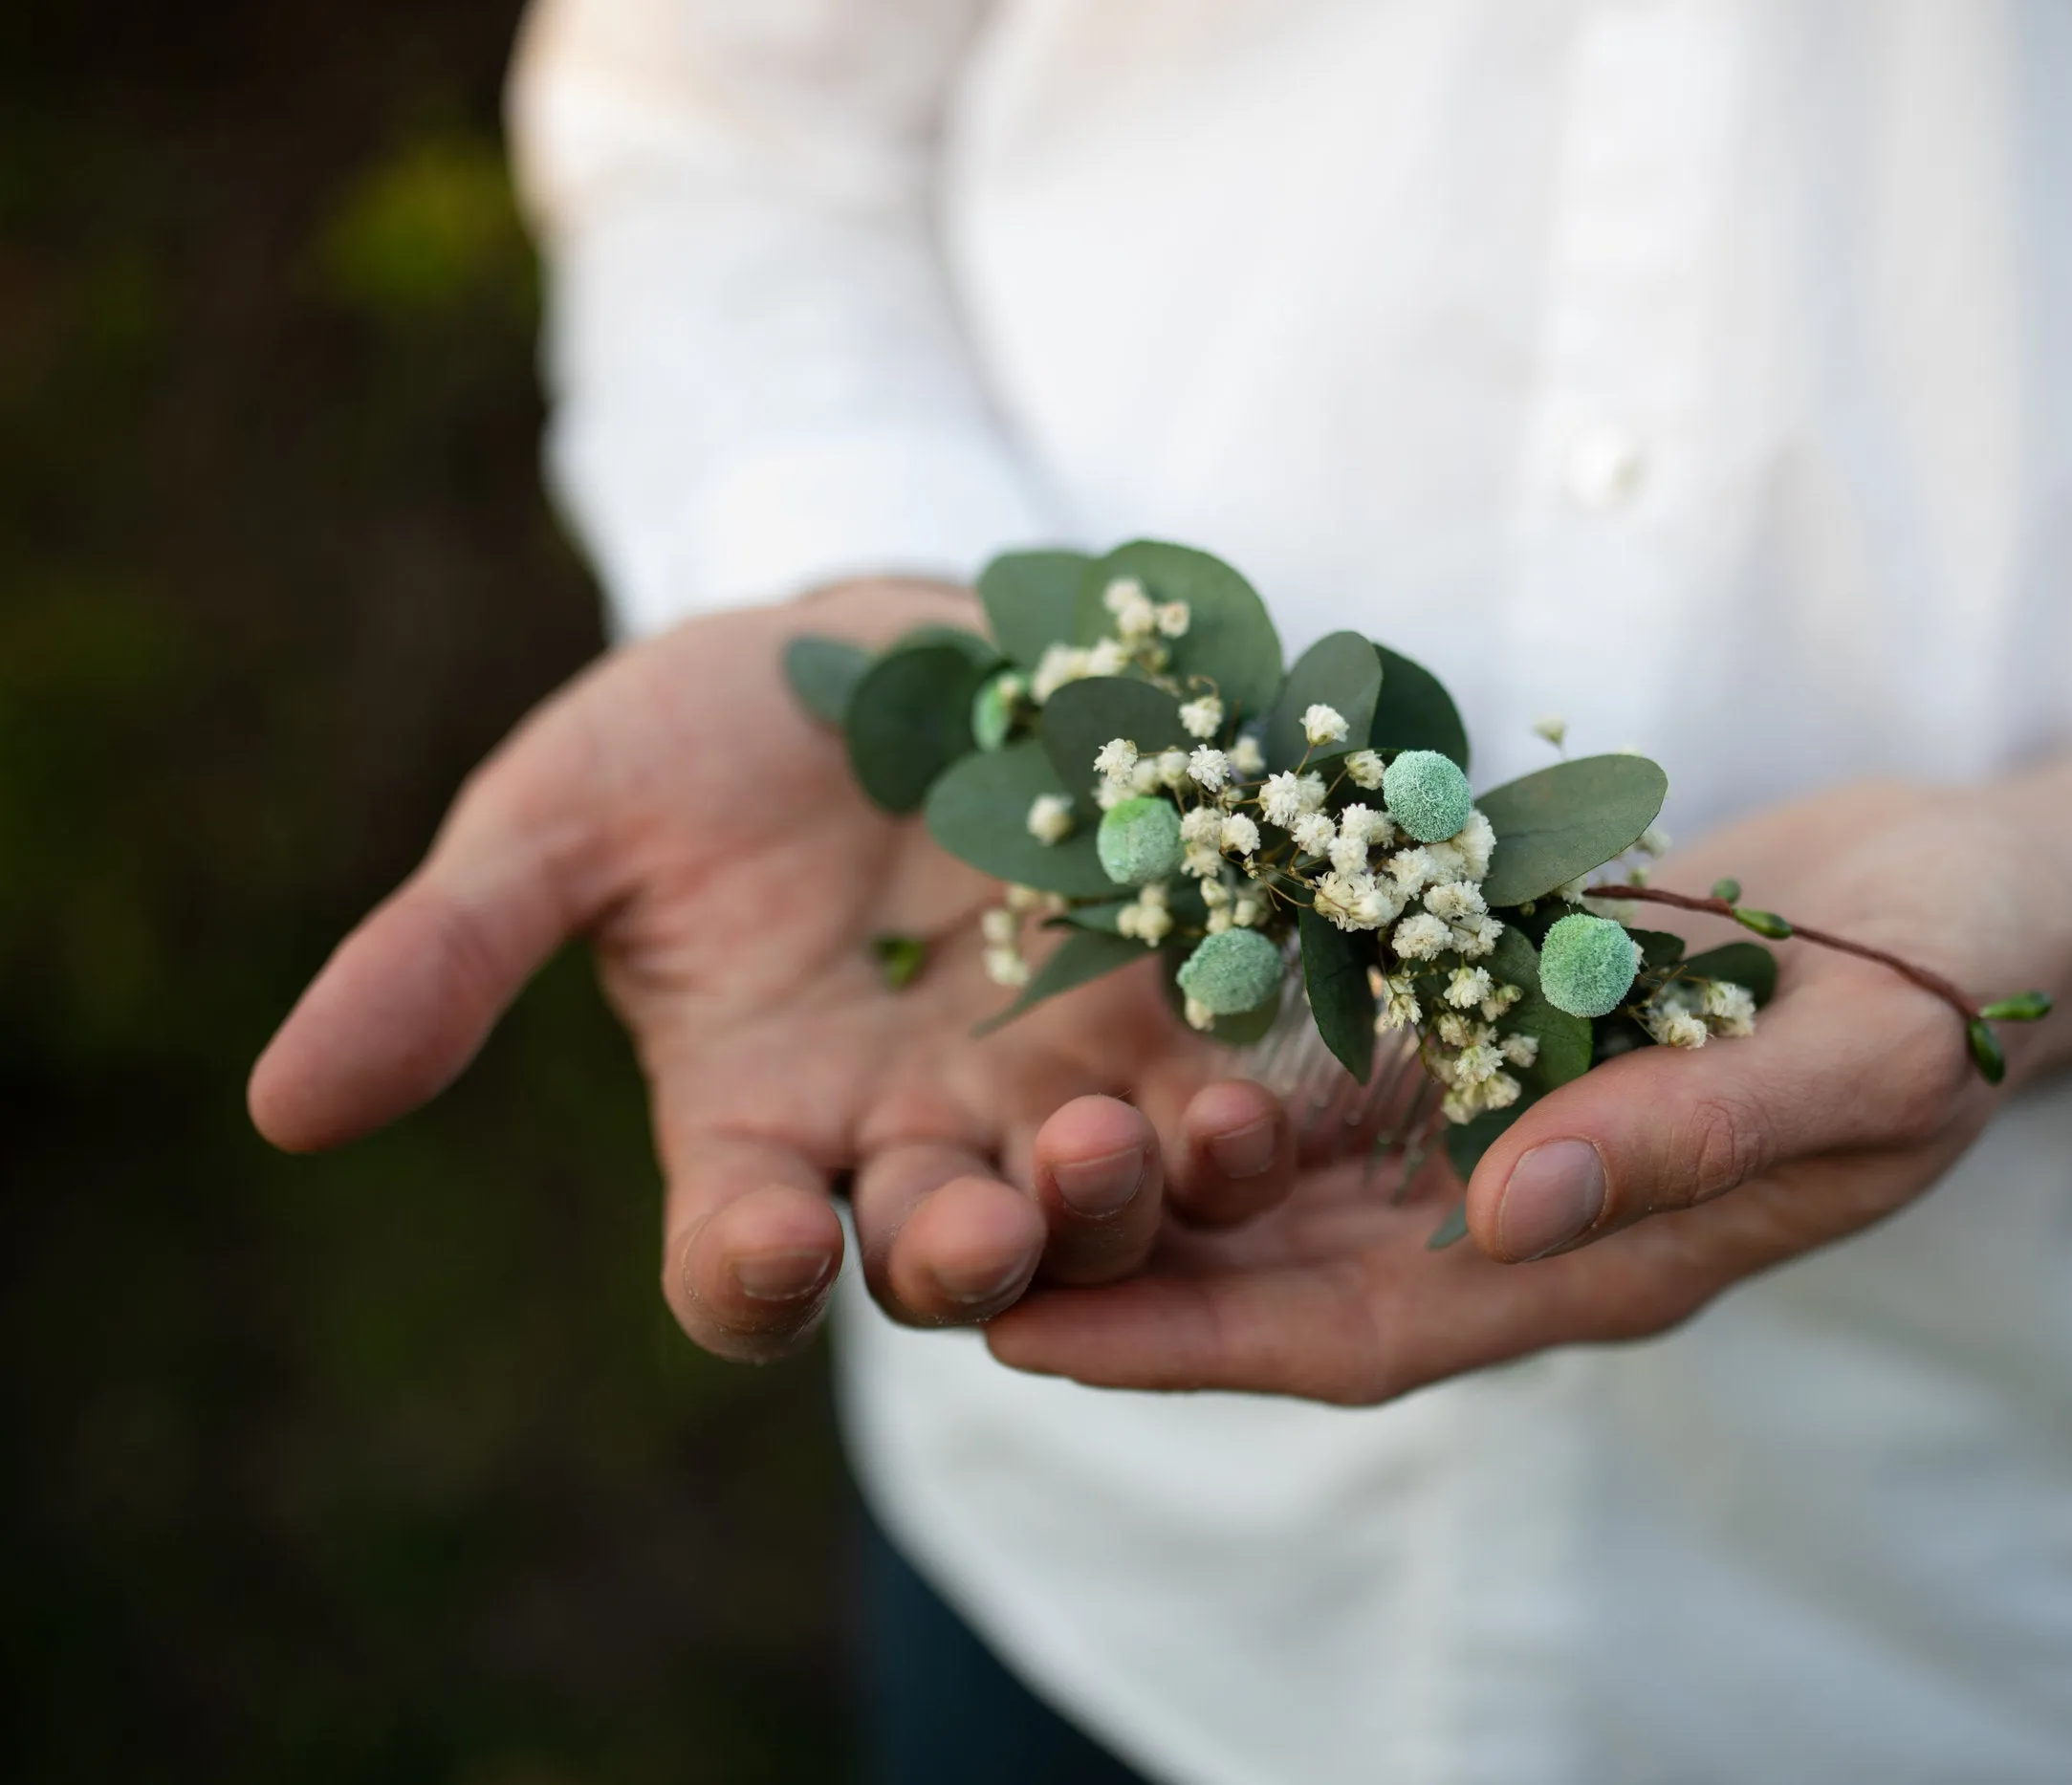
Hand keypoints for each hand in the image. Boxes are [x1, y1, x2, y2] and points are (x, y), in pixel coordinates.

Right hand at [248, 581, 1302, 1361]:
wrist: (870, 639)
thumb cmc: (687, 740)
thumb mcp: (556, 825)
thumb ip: (448, 958)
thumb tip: (285, 1107)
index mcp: (751, 1127)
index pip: (742, 1267)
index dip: (748, 1278)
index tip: (757, 1240)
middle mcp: (911, 1137)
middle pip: (950, 1262)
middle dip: (969, 1249)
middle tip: (982, 1211)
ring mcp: (1051, 1078)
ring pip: (1101, 1202)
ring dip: (1124, 1194)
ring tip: (1138, 1139)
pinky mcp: (1168, 998)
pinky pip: (1211, 1078)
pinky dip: (1233, 1087)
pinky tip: (1254, 1068)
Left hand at [982, 707, 2071, 1402]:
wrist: (1991, 888)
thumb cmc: (1955, 981)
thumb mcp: (1851, 1055)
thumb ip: (1690, 1133)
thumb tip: (1511, 1206)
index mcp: (1604, 1250)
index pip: (1363, 1334)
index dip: (1194, 1344)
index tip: (1032, 1344)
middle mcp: (1529, 1199)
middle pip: (1288, 1266)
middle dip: (1120, 1269)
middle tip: (941, 1248)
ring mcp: (1512, 1108)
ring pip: (1295, 1165)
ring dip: (1150, 1161)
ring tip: (984, 1138)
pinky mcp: (1504, 1014)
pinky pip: (1346, 1046)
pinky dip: (1237, 1039)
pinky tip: (1122, 1001)